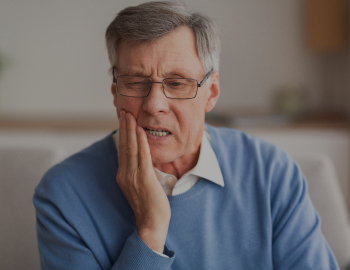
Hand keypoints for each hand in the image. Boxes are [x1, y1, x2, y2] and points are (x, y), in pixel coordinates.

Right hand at [116, 110, 170, 252]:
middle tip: (124, 111)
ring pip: (131, 148)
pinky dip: (141, 142)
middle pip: (124, 146)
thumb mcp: (139, 185)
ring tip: (129, 115)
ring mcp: (133, 177)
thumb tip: (142, 158)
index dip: (122, 134)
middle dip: (124, 127)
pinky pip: (142, 156)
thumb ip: (138, 171)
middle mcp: (125, 174)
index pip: (122, 150)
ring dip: (130, 130)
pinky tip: (141, 130)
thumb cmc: (148, 205)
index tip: (123, 120)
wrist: (151, 224)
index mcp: (123, 175)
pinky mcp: (144, 179)